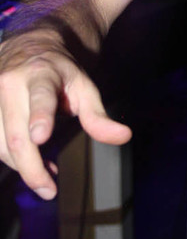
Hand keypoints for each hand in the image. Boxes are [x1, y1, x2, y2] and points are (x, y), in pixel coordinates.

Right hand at [0, 34, 130, 199]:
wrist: (26, 47)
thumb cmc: (59, 72)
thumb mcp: (83, 87)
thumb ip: (98, 115)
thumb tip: (123, 136)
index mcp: (40, 74)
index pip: (40, 97)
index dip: (39, 117)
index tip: (41, 137)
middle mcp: (9, 83)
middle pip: (15, 134)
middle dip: (31, 167)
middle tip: (49, 191)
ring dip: (22, 166)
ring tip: (46, 173)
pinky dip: (10, 160)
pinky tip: (29, 162)